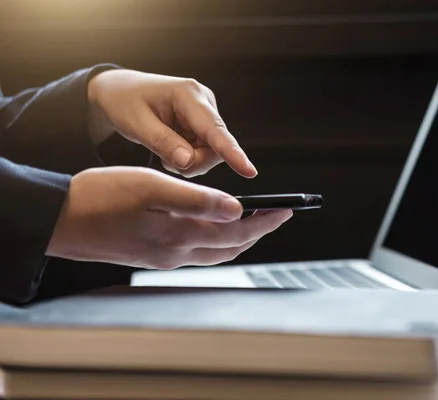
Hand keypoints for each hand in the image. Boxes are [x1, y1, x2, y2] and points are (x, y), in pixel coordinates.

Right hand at [46, 167, 291, 268]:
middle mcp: (176, 254)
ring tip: (253, 220)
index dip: (266, 221)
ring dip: (239, 238)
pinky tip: (214, 227)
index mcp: (180, 236)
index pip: (238, 232)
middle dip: (258, 232)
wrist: (61, 220)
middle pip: (231, 248)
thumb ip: (197, 201)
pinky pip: (197, 253)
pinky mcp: (153, 256)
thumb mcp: (152, 188)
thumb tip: (237, 209)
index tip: (287, 210)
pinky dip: (216, 240)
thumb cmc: (101, 197)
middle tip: (276, 215)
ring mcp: (164, 259)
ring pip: (216, 253)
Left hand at [87, 69, 257, 178]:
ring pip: (211, 154)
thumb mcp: (137, 124)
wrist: (119, 92)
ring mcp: (206, 114)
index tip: (249, 170)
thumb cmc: (124, 102)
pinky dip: (188, 159)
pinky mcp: (204, 125)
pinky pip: (204, 152)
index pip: (215, 130)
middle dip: (193, 162)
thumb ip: (163, 143)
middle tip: (165, 160)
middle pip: (215, 148)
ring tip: (165, 151)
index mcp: (188, 95)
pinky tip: (172, 149)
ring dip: (189, 162)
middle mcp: (204, 102)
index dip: (232, 153)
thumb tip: (188, 162)